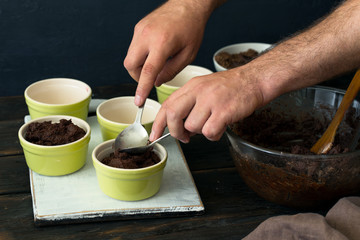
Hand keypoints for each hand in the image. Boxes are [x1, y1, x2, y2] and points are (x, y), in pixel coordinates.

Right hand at [124, 0, 214, 105]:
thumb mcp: (188, 55)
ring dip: (138, 66)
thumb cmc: (192, 28)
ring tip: (155, 64)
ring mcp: (140, 30)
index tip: (138, 101)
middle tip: (151, 78)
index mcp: (162, 43)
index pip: (147, 71)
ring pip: (129, 57)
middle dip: (138, 77)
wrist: (188, 5)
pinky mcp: (138, 27)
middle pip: (130, 65)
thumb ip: (171, 71)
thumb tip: (156, 82)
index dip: (142, 89)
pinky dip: (140, 56)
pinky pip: (133, 48)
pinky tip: (154, 53)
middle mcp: (147, 36)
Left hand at [149, 67, 264, 141]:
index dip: (158, 123)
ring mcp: (211, 101)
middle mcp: (198, 92)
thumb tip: (178, 127)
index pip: (166, 104)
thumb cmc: (230, 87)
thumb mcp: (204, 88)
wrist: (254, 80)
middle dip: (175, 131)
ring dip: (201, 132)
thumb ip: (189, 104)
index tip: (154, 135)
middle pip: (173, 115)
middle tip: (184, 137)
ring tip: (212, 124)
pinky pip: (209, 132)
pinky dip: (213, 135)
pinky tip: (220, 127)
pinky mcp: (224, 111)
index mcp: (191, 86)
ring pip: (192, 127)